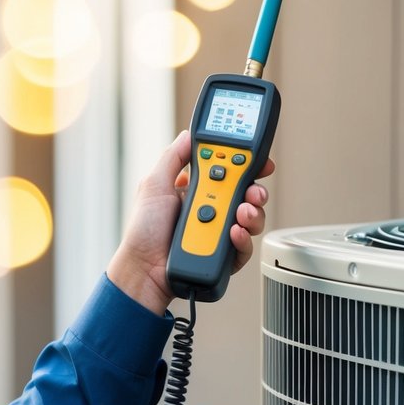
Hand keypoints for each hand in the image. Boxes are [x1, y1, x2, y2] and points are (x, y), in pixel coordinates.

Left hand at [107, 130, 273, 314]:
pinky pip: (245, 247)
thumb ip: (173, 158)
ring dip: (252, 214)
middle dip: (256, 191)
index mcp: (197, 191)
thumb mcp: (154, 185)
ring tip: (241, 214)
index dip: (248, 167)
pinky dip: (244, 239)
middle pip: (247, 195)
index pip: (230, 173)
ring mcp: (219, 233)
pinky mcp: (224, 256)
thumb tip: (189, 135)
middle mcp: (212, 210)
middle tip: (253, 192)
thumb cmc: (143, 231)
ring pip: (251, 220)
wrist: (143, 268)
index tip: (260, 163)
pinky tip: (234, 233)